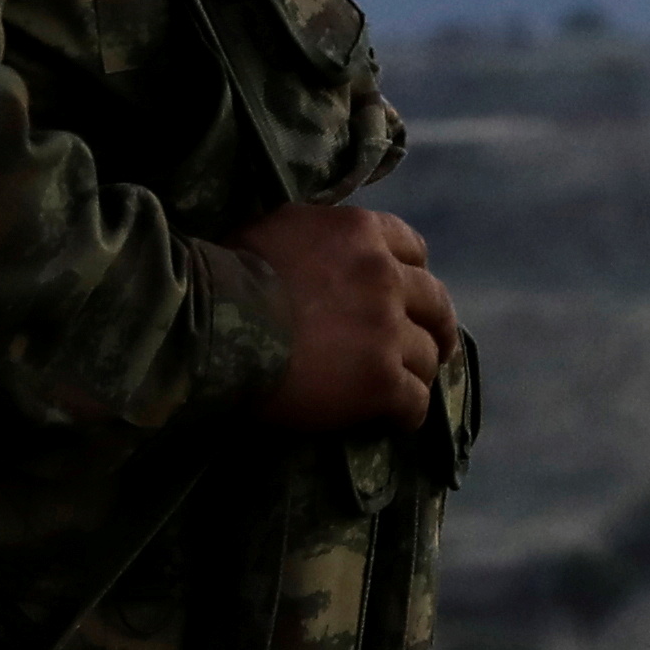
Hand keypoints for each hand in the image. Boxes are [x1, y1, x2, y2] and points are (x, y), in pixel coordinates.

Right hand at [242, 200, 455, 432]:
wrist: (212, 324)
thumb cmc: (229, 273)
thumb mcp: (279, 229)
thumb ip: (319, 237)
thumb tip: (325, 250)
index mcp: (361, 234)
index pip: (413, 249)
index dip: (412, 274)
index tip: (408, 295)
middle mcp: (385, 277)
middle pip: (435, 304)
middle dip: (436, 327)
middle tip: (434, 347)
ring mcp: (387, 331)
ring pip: (425, 358)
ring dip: (416, 374)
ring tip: (402, 389)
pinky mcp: (381, 381)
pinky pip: (414, 402)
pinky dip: (407, 413)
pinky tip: (395, 421)